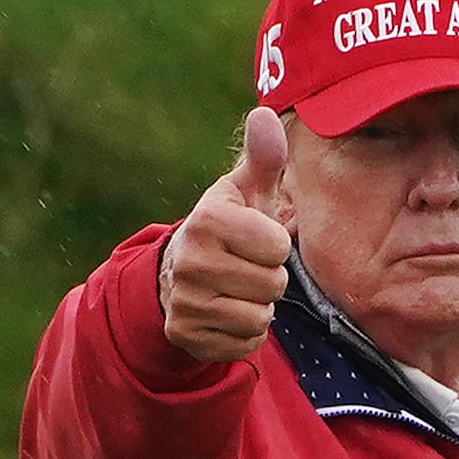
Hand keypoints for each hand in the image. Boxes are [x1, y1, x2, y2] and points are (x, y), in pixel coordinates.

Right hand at [159, 107, 292, 360]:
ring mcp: (185, 302)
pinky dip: (245, 333)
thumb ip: (263, 157)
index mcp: (207, 220)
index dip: (275, 243)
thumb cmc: (229, 225)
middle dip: (269, 277)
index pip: (278, 246)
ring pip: (259, 318)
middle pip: (273, 285)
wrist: (180, 272)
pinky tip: (227, 312)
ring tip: (237, 288)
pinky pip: (244, 344)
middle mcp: (190, 262)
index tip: (254, 237)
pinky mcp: (187, 336)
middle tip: (245, 266)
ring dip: (259, 306)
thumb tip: (265, 113)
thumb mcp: (247, 191)